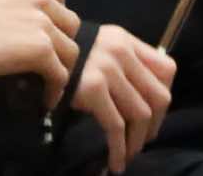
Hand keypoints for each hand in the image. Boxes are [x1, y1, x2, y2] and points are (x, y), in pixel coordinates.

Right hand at [0, 0, 81, 107]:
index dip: (56, 15)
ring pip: (70, 51)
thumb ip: (9, 1)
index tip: (46, 32)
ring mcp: (42, 21)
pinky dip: (54, 90)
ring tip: (46, 84)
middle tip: (46, 60)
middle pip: (70, 23)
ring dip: (60, 69)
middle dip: (60, 42)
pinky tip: (43, 99)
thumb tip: (14, 25)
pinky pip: (60, 75)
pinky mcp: (40, 49)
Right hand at [69, 25, 175, 173]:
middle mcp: (121, 52)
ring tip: (128, 154)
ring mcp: (107, 70)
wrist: (35, 53)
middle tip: (142, 139)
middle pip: (159, 96)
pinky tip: (115, 161)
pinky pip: (116, 126)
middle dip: (155, 125)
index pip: (167, 69)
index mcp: (126, 41)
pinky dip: (119, 149)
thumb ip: (124, 60)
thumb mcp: (99, 46)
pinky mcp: (92, 89)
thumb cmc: (67, 55)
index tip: (154, 114)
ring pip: (140, 115)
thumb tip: (144, 92)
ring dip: (137, 142)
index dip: (165, 95)